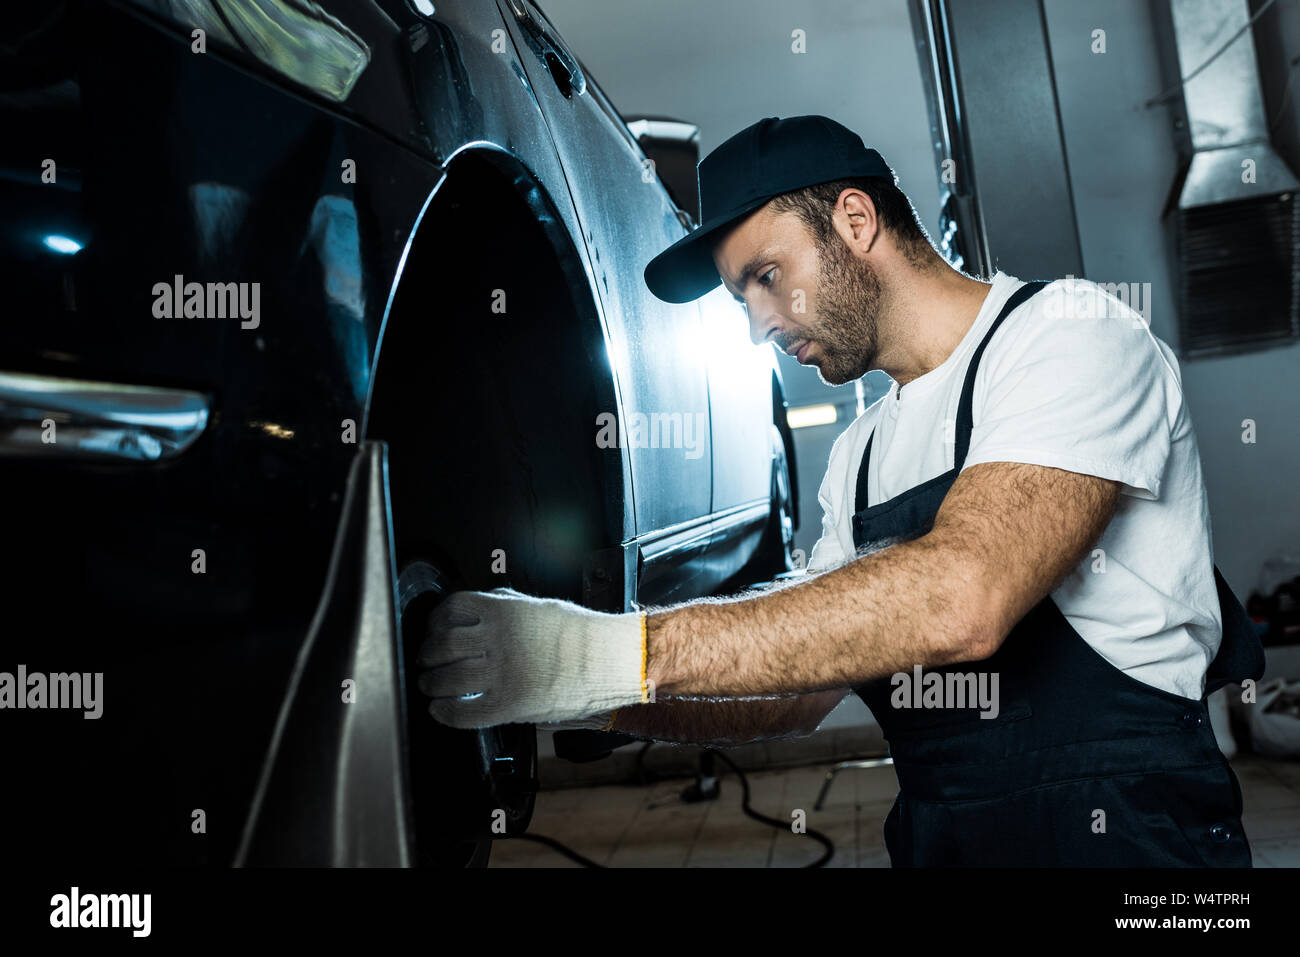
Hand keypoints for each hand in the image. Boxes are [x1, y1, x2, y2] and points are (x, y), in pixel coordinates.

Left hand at [416, 587, 648, 727]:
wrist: (607, 659)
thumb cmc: (579, 633)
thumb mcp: (537, 606)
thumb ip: (505, 605)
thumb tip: (479, 608)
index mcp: (502, 611)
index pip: (450, 610)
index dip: (435, 622)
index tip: (433, 630)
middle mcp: (496, 639)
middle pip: (441, 645)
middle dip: (427, 655)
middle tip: (427, 662)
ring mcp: (501, 672)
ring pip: (446, 679)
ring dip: (431, 684)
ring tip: (431, 687)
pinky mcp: (509, 703)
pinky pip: (464, 711)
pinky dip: (445, 712)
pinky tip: (442, 710)